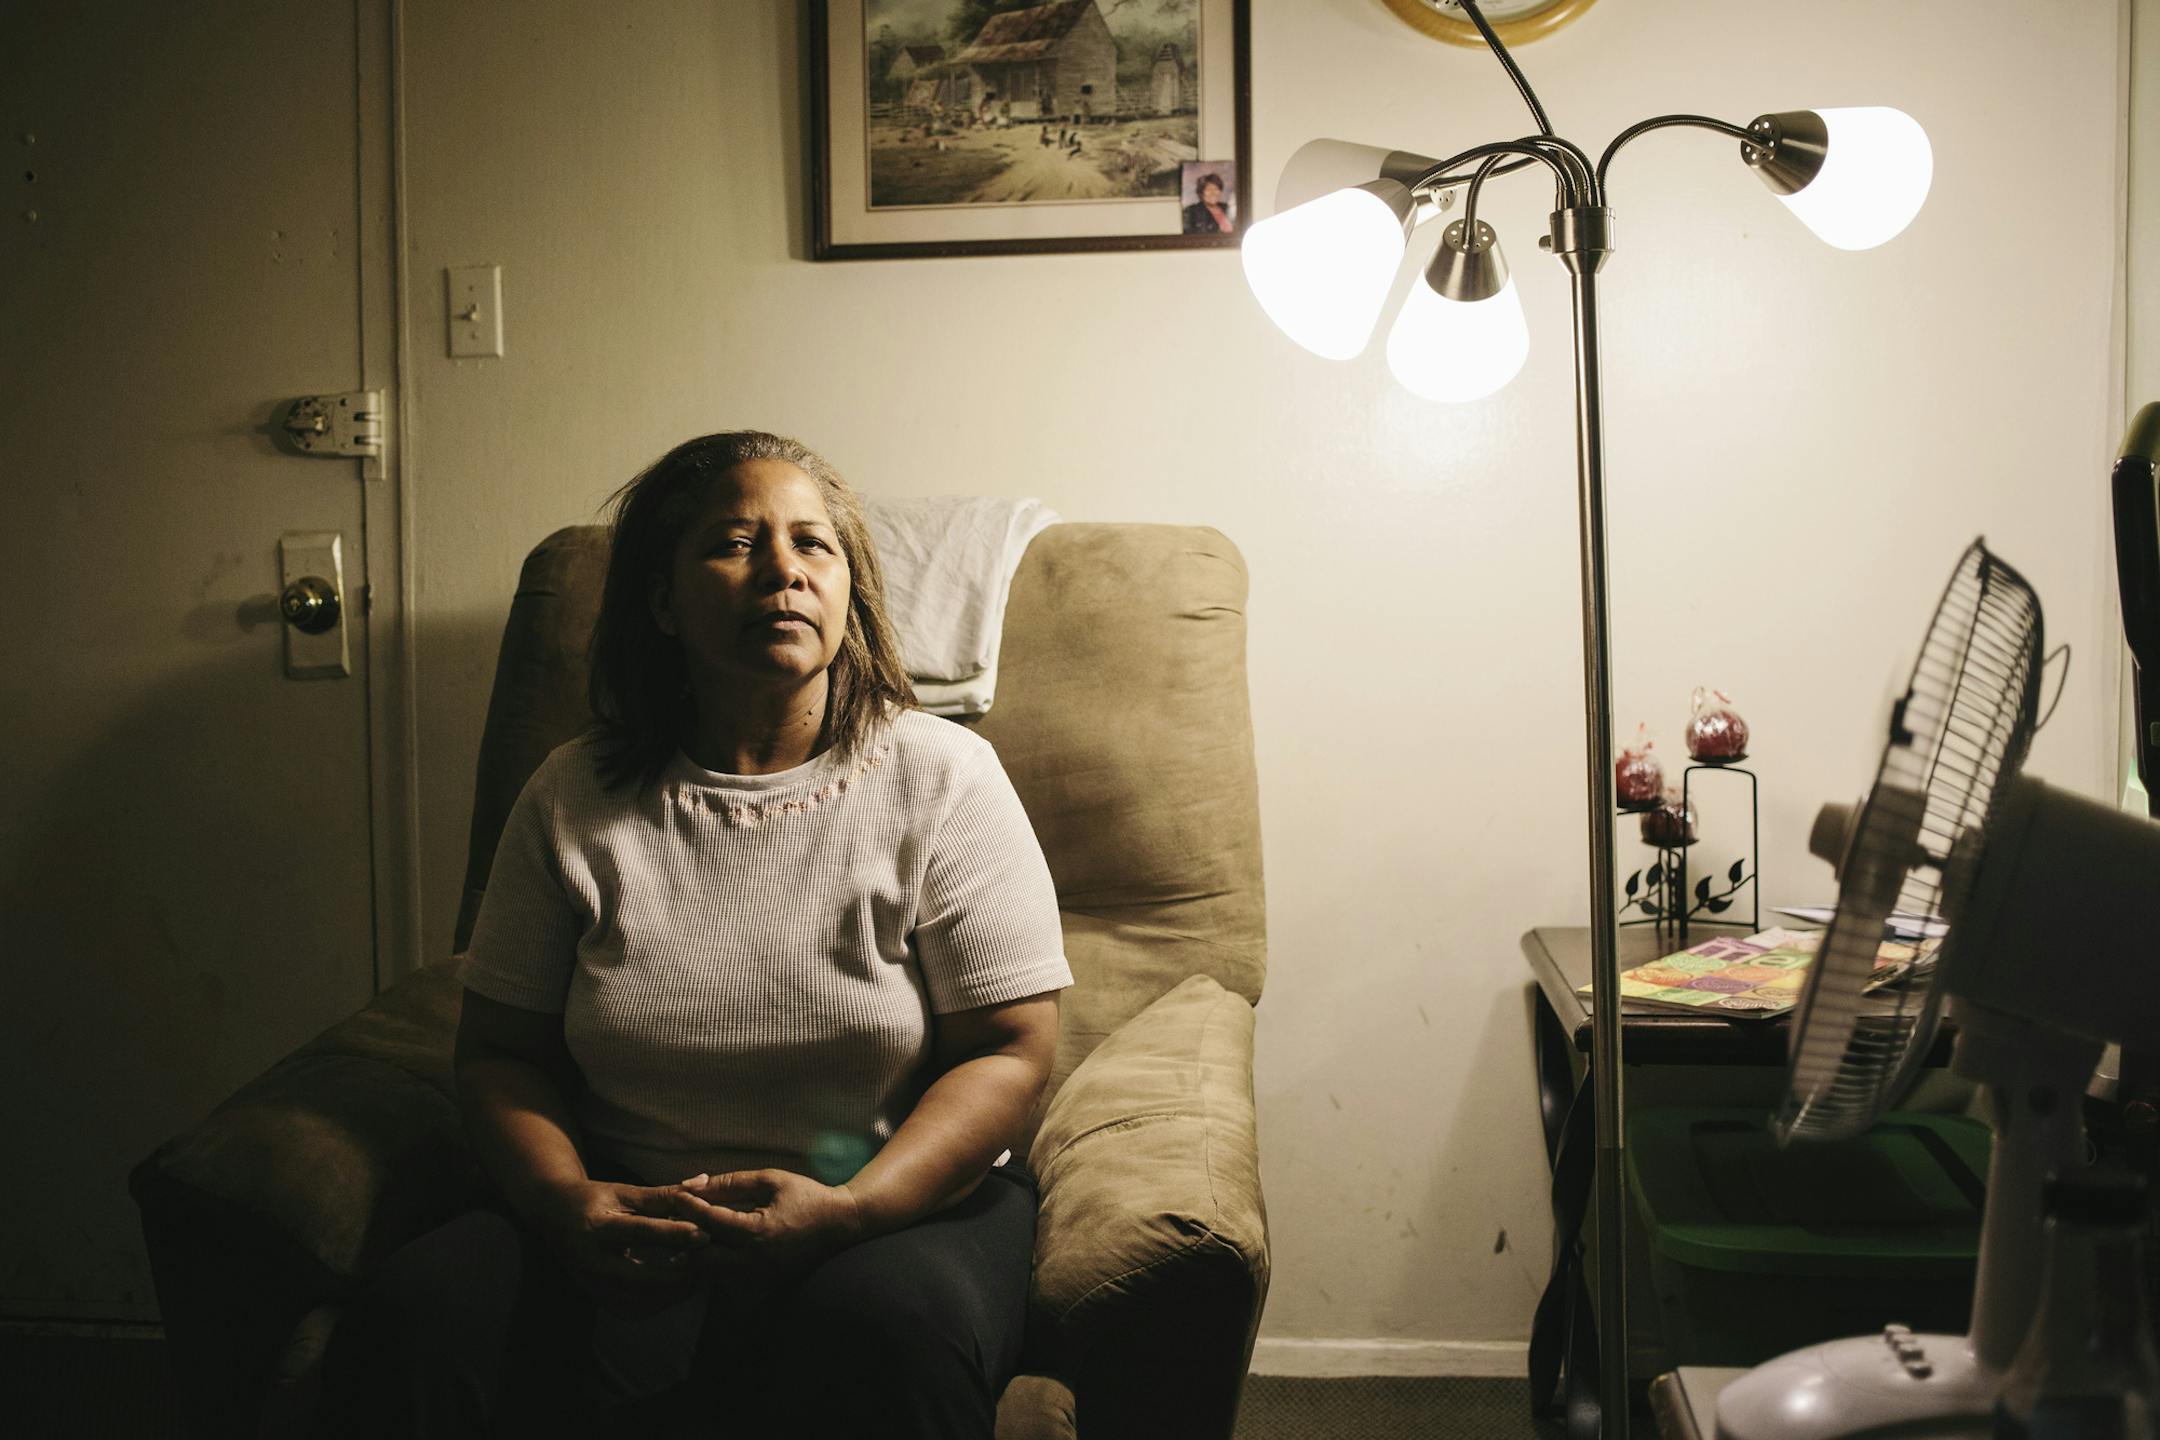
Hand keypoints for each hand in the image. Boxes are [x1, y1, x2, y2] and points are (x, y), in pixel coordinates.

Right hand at [533, 1177, 713, 1316]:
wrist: (553, 1216)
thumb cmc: (594, 1199)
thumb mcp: (625, 1191)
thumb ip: (664, 1193)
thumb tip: (704, 1185)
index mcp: (597, 1226)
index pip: (640, 1231)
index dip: (673, 1233)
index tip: (704, 1234)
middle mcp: (590, 1260)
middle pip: (637, 1277)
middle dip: (675, 1276)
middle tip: (706, 1265)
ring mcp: (590, 1283)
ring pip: (635, 1300)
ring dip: (668, 1293)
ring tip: (695, 1276)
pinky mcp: (595, 1297)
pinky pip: (629, 1309)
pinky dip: (655, 1303)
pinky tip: (674, 1289)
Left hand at [672, 1169, 865, 1276]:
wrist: (839, 1224)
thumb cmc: (805, 1195)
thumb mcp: (769, 1180)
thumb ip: (731, 1183)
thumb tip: (695, 1184)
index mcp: (757, 1232)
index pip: (709, 1221)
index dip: (688, 1205)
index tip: (675, 1193)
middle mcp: (754, 1260)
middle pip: (700, 1256)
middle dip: (685, 1235)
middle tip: (676, 1217)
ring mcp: (757, 1276)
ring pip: (709, 1271)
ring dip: (696, 1251)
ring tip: (686, 1230)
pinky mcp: (760, 1281)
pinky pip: (724, 1276)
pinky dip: (711, 1261)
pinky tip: (707, 1244)